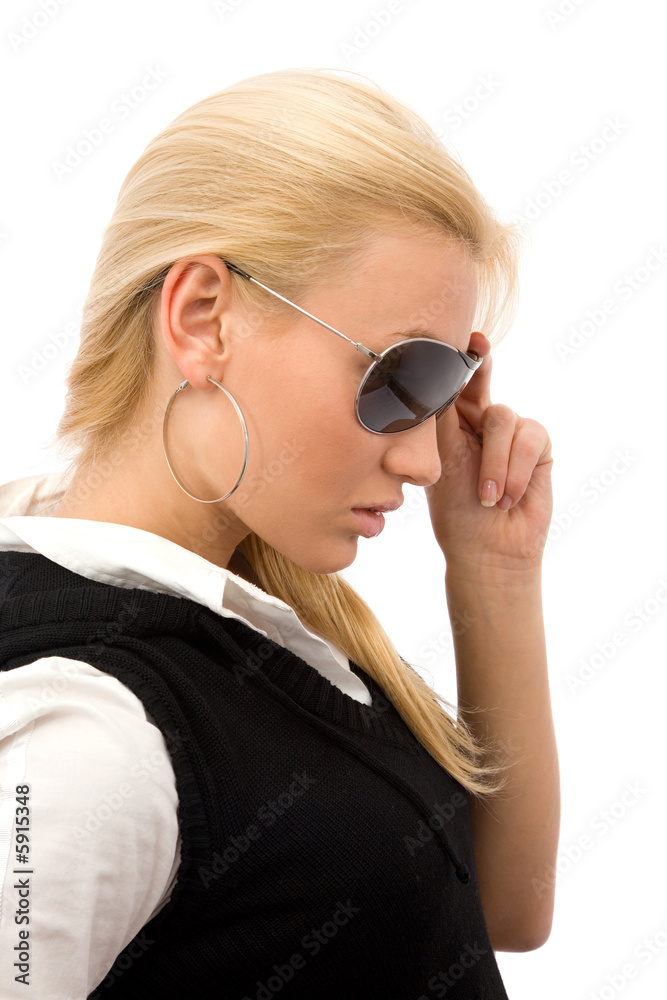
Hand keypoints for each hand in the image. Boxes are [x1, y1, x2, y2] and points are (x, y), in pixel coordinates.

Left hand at [424, 332, 553, 571]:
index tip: (454, 338)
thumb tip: (432, 379)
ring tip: (486, 497)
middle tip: (477, 348)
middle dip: (479, 365)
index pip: (451, 385)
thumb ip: (441, 418)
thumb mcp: (442, 461)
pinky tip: (505, 497)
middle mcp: (481, 420)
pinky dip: (514, 471)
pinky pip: (529, 439)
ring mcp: (511, 431)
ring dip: (493, 464)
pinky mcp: (538, 446)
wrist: (487, 549)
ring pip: (503, 419)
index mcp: (451, 423)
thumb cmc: (455, 511)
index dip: (453, 360)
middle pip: (481, 380)